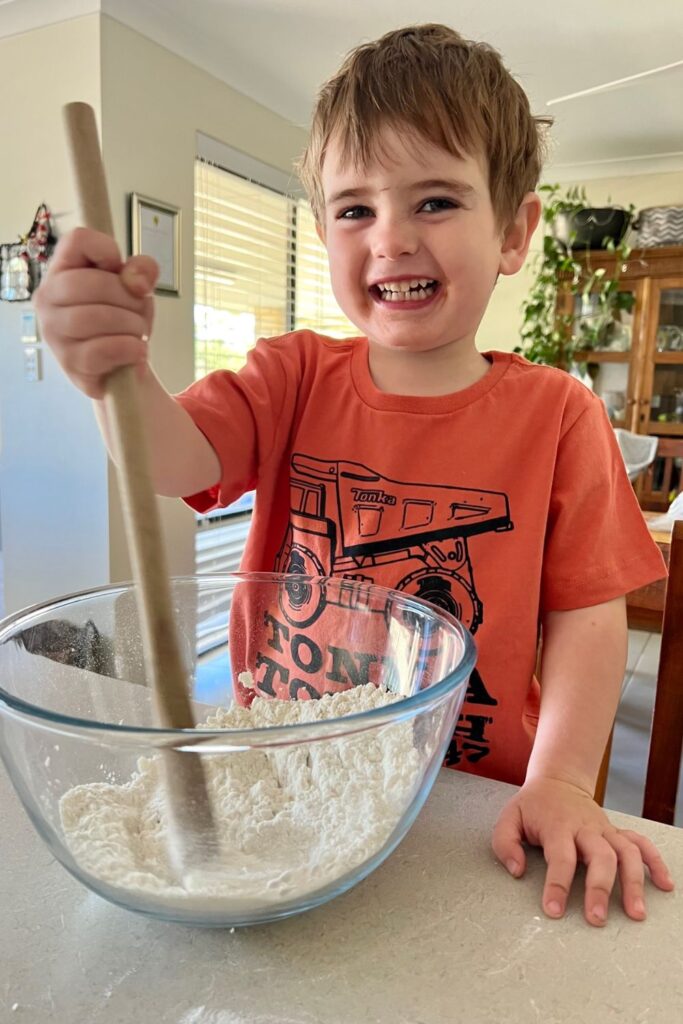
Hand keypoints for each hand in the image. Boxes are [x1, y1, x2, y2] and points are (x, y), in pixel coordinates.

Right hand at [34, 227, 158, 397]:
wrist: (121, 365)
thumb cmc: (122, 320)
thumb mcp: (136, 289)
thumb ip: (142, 272)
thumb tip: (137, 280)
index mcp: (62, 270)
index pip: (77, 240)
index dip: (108, 250)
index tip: (121, 273)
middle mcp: (48, 298)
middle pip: (90, 282)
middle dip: (128, 298)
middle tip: (138, 312)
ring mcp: (54, 332)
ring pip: (95, 318)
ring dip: (131, 325)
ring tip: (138, 333)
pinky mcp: (69, 362)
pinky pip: (101, 350)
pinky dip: (129, 349)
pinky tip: (137, 350)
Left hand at [492, 777, 674, 925]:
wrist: (557, 781)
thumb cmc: (533, 806)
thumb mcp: (509, 818)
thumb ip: (505, 843)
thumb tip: (517, 871)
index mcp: (557, 825)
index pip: (561, 857)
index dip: (558, 885)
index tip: (554, 910)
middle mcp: (585, 828)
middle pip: (600, 856)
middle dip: (600, 888)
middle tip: (596, 918)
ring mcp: (604, 829)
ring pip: (626, 852)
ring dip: (634, 882)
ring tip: (636, 913)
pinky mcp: (616, 832)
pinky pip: (641, 844)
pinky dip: (655, 862)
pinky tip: (664, 885)